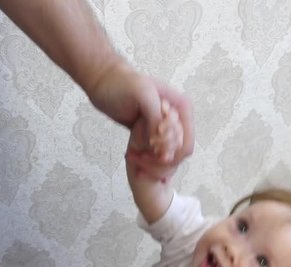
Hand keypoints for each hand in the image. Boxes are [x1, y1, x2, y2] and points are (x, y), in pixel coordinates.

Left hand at [87, 61, 193, 178]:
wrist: (104, 81)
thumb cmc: (122, 84)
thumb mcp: (143, 95)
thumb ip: (157, 118)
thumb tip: (165, 143)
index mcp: (182, 108)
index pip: (186, 144)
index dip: (170, 153)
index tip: (149, 148)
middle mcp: (178, 119)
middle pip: (177, 154)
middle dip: (158, 160)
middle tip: (136, 154)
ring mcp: (165, 127)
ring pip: (166, 157)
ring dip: (151, 161)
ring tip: (131, 154)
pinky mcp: (152, 133)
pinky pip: (155, 154)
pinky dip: (145, 158)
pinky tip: (130, 152)